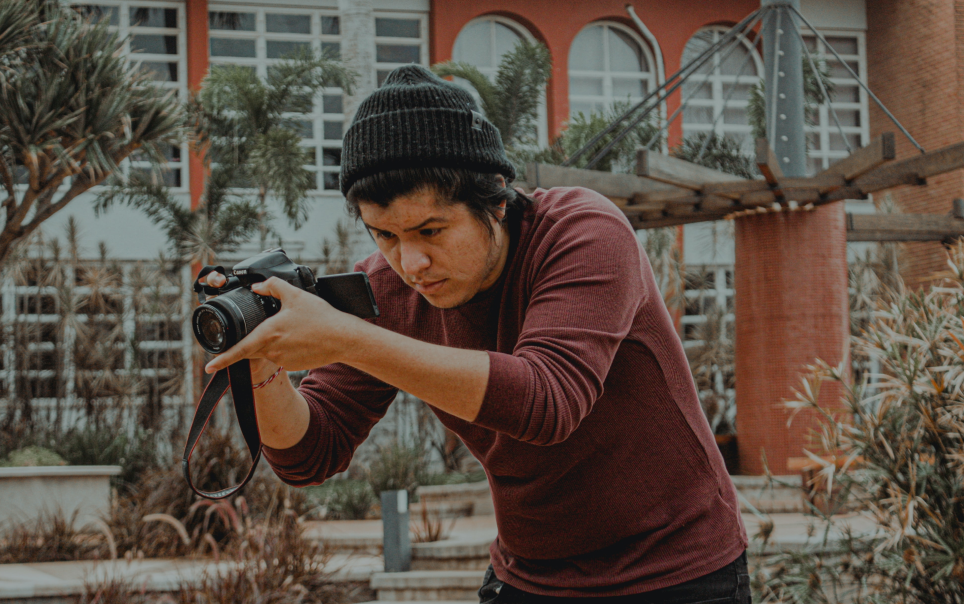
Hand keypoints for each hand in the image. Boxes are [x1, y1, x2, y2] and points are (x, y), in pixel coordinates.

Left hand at [203, 277, 363, 374]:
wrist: (342, 338)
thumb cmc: (320, 318)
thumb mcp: (295, 295)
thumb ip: (272, 287)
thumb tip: (257, 286)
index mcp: (268, 334)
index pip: (238, 350)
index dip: (221, 360)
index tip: (208, 367)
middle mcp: (272, 350)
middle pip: (253, 347)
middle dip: (255, 339)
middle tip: (275, 327)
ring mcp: (283, 360)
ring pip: (269, 350)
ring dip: (275, 340)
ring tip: (297, 327)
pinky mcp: (293, 365)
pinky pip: (283, 355)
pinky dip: (288, 346)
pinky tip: (303, 336)